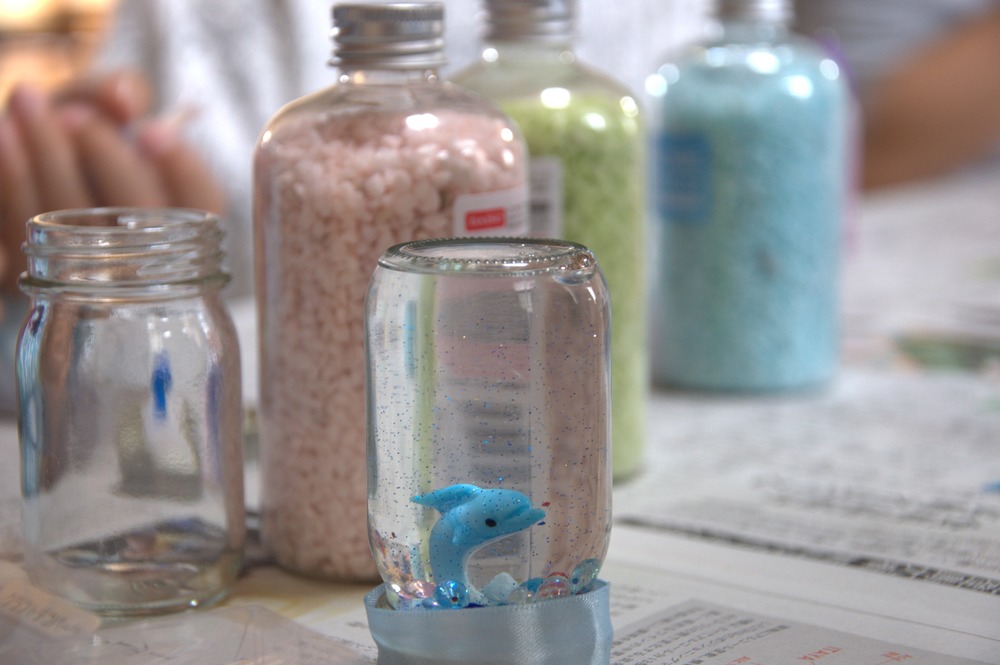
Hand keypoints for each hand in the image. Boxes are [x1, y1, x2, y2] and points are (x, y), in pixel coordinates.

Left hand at [0, 70, 225, 291]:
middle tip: (74, 115)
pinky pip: (30, 234)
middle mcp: (149, 255)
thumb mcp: (100, 107)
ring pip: (79, 225)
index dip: (184, 170)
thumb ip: (118, 91)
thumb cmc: (74, 140)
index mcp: (182, 213)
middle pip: (141, 218)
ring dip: (49, 158)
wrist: (24, 173)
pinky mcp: (44, 280)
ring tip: (28, 102)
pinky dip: (16, 178)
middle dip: (106, 159)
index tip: (153, 130)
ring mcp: (97, 276)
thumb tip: (123, 99)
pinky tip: (7, 136)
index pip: (204, 202)